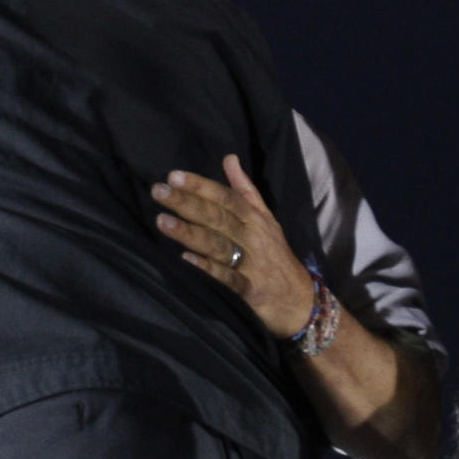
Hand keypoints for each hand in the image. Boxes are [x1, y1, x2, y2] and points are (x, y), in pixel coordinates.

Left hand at [151, 154, 313, 337]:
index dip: (200, 185)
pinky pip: (227, 278)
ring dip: (190, 233)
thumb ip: (244, 189)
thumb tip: (229, 157)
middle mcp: (252, 237)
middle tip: (158, 191)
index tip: (173, 175)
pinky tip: (186, 259)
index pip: (225, 197)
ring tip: (162, 221)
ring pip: (218, 245)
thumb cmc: (275, 254)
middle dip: (187, 203)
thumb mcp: (266, 218)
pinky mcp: (250, 290)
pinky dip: (208, 269)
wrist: (300, 301)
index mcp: (255, 218)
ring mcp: (251, 264)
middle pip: (217, 217)